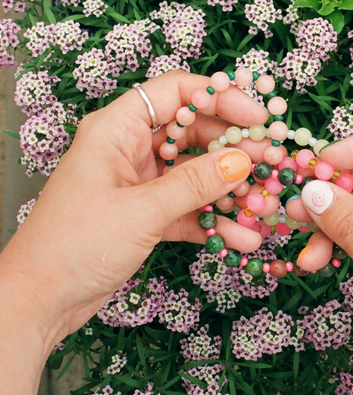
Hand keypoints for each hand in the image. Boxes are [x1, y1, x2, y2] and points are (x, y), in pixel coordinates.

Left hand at [0, 70, 268, 348]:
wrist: (41, 302)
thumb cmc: (75, 244)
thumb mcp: (141, 210)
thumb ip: (195, 183)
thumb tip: (243, 161)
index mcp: (118, 128)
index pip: (175, 92)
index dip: (220, 97)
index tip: (257, 118)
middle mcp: (131, 148)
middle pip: (192, 132)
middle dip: (233, 149)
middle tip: (270, 162)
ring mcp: (141, 182)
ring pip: (195, 173)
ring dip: (228, 190)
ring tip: (263, 205)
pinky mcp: (148, 213)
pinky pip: (189, 207)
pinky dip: (213, 220)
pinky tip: (241, 237)